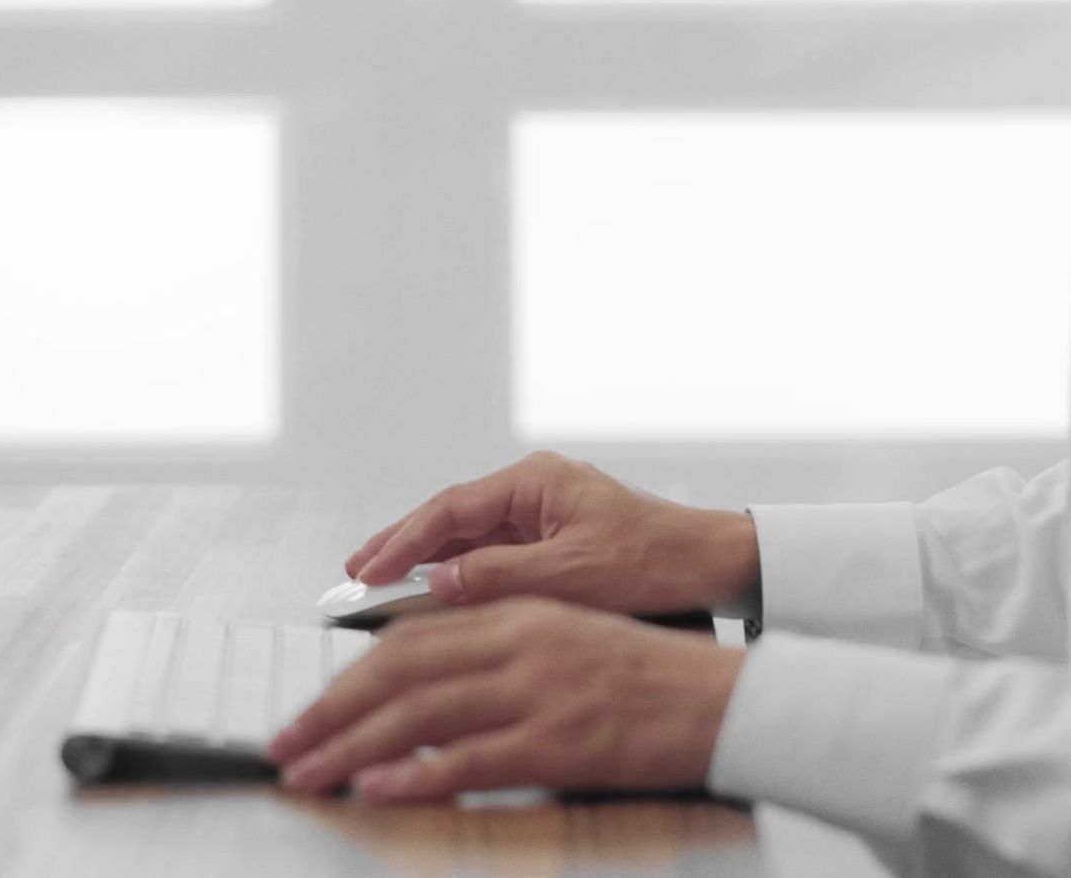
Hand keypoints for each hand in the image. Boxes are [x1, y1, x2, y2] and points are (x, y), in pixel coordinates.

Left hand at [269, 599, 743, 800]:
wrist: (726, 699)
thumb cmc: (649, 676)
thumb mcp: (569, 640)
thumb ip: (501, 652)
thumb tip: (430, 685)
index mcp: (518, 615)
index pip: (412, 639)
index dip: (352, 672)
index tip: (315, 702)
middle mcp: (518, 644)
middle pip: (398, 671)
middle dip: (331, 708)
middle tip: (285, 741)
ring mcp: (536, 692)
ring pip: (419, 714)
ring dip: (350, 744)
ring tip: (307, 771)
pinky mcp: (557, 743)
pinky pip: (468, 760)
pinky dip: (414, 775)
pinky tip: (374, 788)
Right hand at [346, 451, 759, 616]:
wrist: (714, 566)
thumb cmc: (657, 561)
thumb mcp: (573, 575)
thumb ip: (500, 576)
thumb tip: (439, 581)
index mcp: (536, 481)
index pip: (450, 509)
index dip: (403, 541)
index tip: (368, 569)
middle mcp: (533, 489)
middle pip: (450, 516)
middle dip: (401, 543)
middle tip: (355, 569)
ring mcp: (540, 513)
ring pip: (466, 535)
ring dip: (425, 558)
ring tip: (379, 578)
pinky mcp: (550, 538)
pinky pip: (490, 551)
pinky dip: (457, 570)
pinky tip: (433, 589)